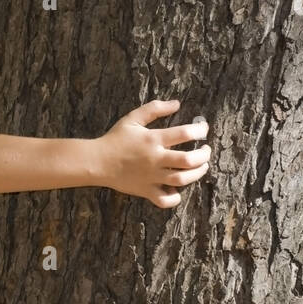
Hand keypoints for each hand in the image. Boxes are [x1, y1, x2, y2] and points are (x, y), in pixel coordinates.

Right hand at [95, 99, 210, 207]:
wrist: (96, 162)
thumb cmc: (115, 139)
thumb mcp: (132, 118)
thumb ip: (154, 109)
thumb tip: (177, 103)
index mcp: (153, 139)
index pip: (185, 133)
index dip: (200, 130)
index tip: (203, 129)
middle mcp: (155, 159)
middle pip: (189, 160)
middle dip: (204, 155)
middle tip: (206, 151)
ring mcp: (151, 177)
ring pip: (182, 179)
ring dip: (197, 174)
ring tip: (201, 167)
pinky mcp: (145, 191)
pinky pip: (165, 200)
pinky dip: (175, 198)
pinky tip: (177, 189)